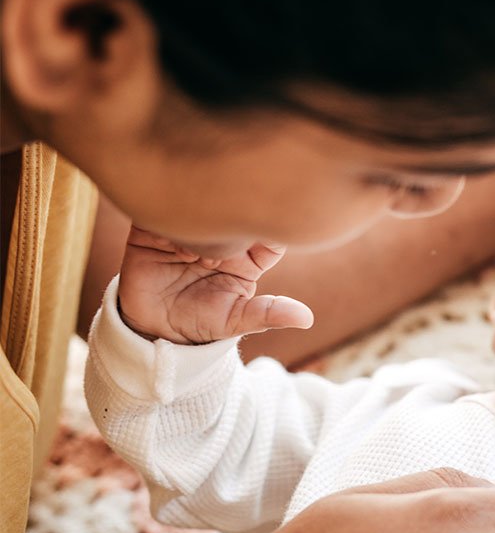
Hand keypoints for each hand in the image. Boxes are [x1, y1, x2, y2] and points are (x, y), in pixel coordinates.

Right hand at [116, 225, 312, 343]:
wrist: (151, 325)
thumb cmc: (198, 321)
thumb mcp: (233, 321)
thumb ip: (267, 314)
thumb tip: (307, 318)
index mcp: (248, 256)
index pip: (269, 234)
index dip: (268, 232)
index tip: (259, 241)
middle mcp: (221, 237)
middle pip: (236, 211)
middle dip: (233, 224)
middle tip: (222, 251)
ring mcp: (190, 230)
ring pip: (202, 207)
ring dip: (201, 225)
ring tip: (196, 256)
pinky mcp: (157, 228)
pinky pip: (166, 212)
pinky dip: (173, 224)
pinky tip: (173, 247)